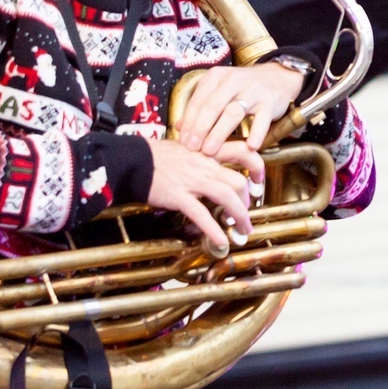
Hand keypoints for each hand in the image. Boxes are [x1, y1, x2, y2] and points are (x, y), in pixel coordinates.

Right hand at [146, 137, 263, 253]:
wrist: (129, 159)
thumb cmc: (153, 155)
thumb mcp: (183, 147)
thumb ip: (200, 154)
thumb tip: (213, 163)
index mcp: (207, 150)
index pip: (242, 151)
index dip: (256, 166)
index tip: (259, 180)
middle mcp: (204, 164)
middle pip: (238, 181)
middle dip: (248, 200)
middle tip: (248, 211)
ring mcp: (192, 180)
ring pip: (227, 196)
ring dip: (240, 216)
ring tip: (243, 230)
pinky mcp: (178, 196)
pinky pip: (201, 214)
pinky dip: (213, 229)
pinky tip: (220, 241)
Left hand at [175, 62, 304, 155]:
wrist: (278, 77)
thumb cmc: (243, 88)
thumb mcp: (220, 91)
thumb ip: (200, 107)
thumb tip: (179, 128)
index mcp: (217, 77)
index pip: (198, 101)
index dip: (190, 122)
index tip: (184, 141)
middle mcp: (233, 80)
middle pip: (212, 106)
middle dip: (200, 129)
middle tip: (193, 148)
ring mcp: (253, 91)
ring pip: (233, 113)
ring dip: (219, 133)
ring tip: (210, 150)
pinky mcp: (270, 102)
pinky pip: (262, 119)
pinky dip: (256, 133)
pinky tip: (250, 146)